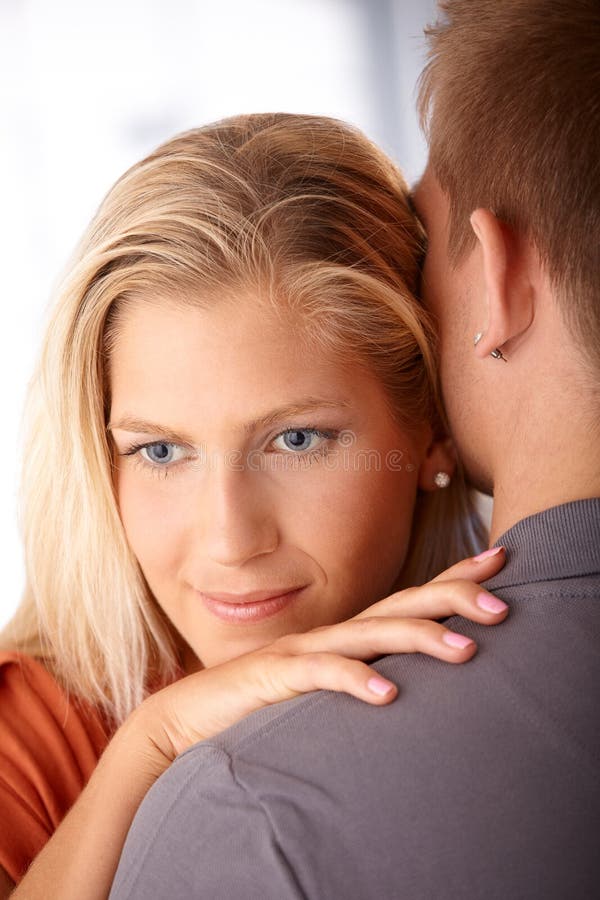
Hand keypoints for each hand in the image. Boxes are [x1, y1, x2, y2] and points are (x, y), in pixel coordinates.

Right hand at [131, 548, 506, 762]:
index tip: (498, 562)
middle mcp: (329, 634)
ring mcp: (302, 652)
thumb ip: (355, 677)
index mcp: (343, 634)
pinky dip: (355, 680)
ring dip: (419, 639)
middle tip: (502, 602)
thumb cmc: (256, 703)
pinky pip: (321, 676)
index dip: (451, 578)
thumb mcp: (318, 689)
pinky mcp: (274, 677)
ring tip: (464, 650)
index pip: (406, 598)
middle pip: (399, 606)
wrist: (185, 719)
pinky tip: (387, 693)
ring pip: (369, 635)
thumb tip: (405, 681)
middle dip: (452, 597)